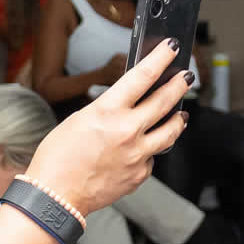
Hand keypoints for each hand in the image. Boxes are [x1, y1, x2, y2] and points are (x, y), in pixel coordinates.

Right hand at [28, 40, 191, 215]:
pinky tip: (145, 148)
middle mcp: (127, 131)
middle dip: (179, 83)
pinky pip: (153, 157)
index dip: (161, 58)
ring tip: (181, 114)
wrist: (56, 195)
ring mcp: (137, 154)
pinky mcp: (140, 174)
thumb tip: (127, 102)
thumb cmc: (58, 158)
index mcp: (108, 111)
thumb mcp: (80, 119)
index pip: (143, 76)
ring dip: (178, 119)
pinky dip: (150, 150)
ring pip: (170, 131)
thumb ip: (107, 109)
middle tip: (187, 76)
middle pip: (165, 100)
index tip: (171, 48)